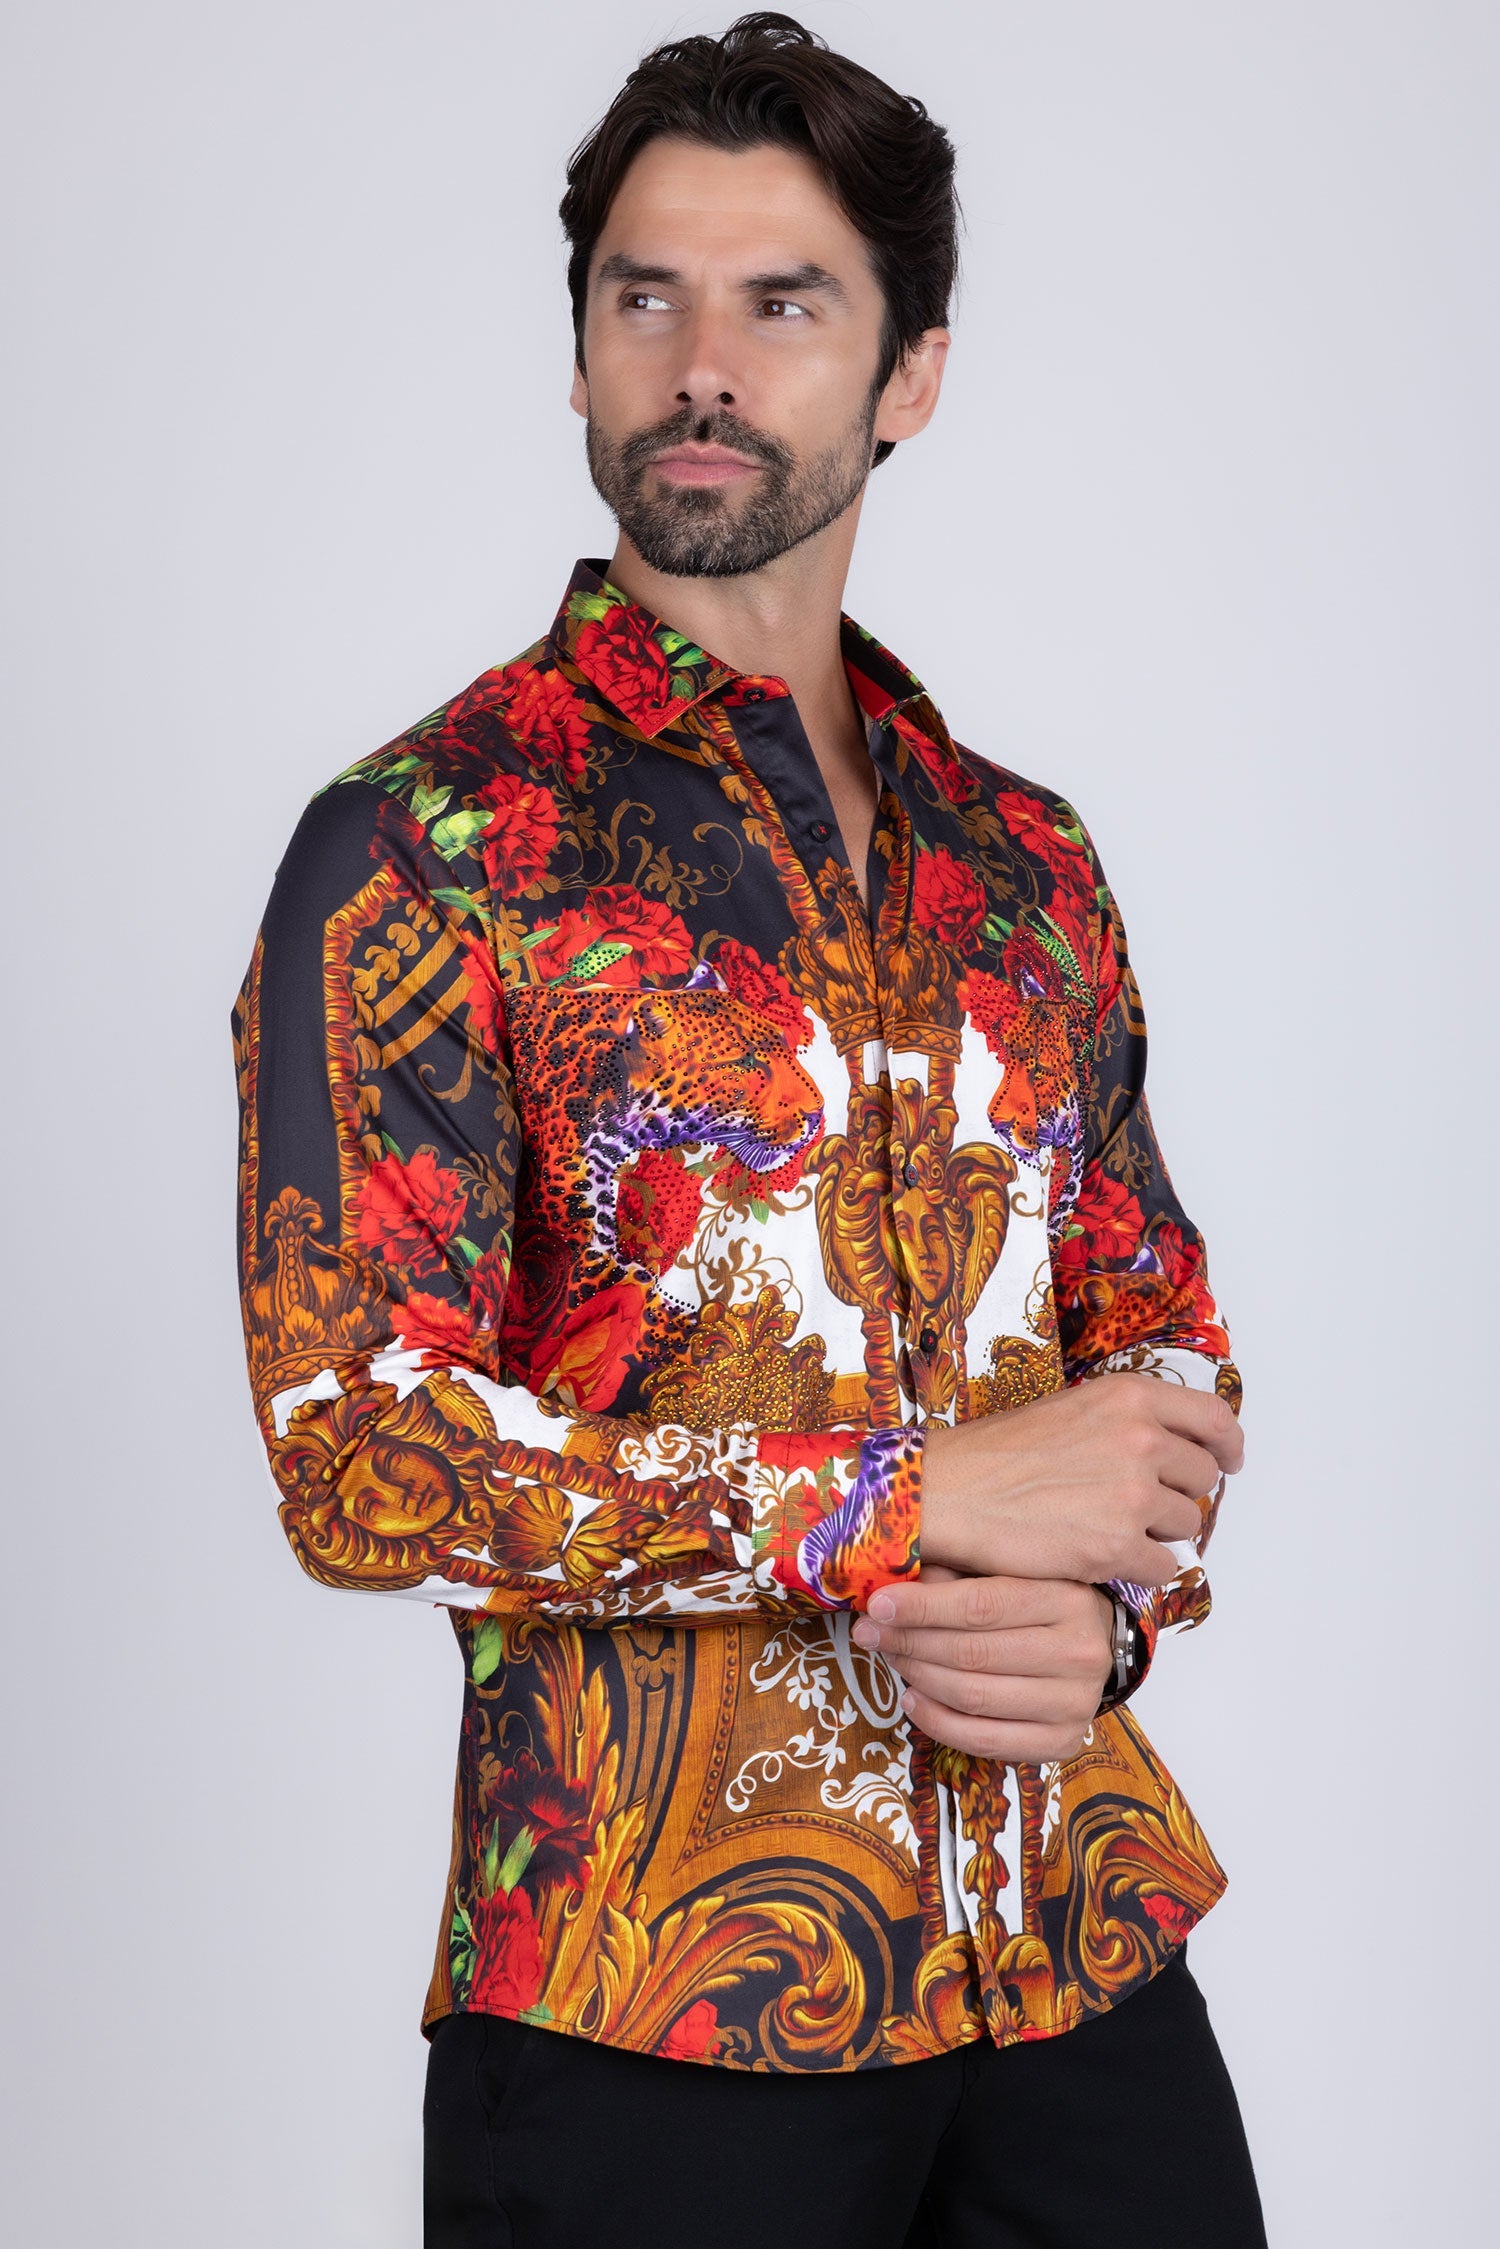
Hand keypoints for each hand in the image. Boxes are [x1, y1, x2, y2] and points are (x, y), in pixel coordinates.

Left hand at [853, 1570, 1114, 1762]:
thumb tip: (892, 1582)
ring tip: (891, 1659)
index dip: (921, 1607)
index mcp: (1067, 1599)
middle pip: (972, 1653)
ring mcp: (1075, 1704)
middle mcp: (1080, 1653)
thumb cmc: (1039, 1603)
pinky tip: (912, 1699)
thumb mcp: (1008, 1573)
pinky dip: (937, 1722)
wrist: (1095, 1647)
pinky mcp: (1063, 1743)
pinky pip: (984, 1740)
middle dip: (909, 1642)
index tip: (877, 1606)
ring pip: (973, 1696)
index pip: (980, 1605)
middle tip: (869, 1633)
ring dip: (918, 1678)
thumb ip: (957, 1574)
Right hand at [919, 1371, 1242, 1587]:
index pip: (1214, 1419)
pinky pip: (1162, 1566)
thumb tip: (1171, 1451)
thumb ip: (1127, 1423)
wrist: (951, 1492)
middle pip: (1202, 1478)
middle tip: (1142, 1506)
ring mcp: (1132, 1494)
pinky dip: (1140, 1568)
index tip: (1227, 1461)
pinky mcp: (1117, 1546)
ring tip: (1111, 1529)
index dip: (1227, 1446)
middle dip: (1179, 1495)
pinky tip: (1105, 1557)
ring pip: (1185, 1525)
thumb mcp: (1072, 1409)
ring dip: (1158, 1533)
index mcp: (1130, 1397)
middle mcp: (1140, 1439)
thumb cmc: (999, 1453)